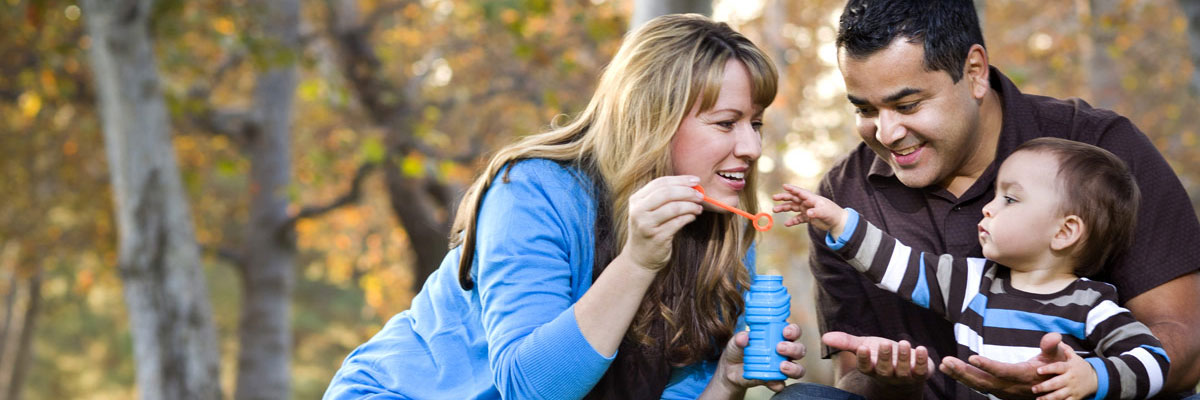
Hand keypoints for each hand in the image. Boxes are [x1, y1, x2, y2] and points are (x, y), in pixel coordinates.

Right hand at [621, 175, 703, 271]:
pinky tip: (693, 217)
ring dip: (690, 206)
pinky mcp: (657, 237)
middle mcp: (638, 211)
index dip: (680, 180)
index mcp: (636, 200)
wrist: (639, 258)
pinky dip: (689, 217)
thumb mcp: (648, 211)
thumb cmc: (649, 230)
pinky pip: (678, 222)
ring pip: (674, 208)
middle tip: (700, 195)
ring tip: (698, 208)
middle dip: (687, 192)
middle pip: (667, 193)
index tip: (696, 180)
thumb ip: (663, 198)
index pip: (660, 183)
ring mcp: (646, 225)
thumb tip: (691, 186)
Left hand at [710, 324, 806, 395]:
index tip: (785, 332)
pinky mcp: (775, 381)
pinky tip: (772, 382)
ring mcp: (782, 367)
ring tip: (782, 366)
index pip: (794, 332)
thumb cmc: (738, 349)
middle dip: (793, 349)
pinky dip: (778, 384)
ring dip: (793, 368)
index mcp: (778, 337)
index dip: (794, 331)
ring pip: (798, 369)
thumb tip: (744, 337)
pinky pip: (782, 384)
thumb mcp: (736, 341)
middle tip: (779, 348)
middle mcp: (785, 352)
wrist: (730, 369)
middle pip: (799, 350)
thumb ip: (740, 338)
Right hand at [771, 184, 846, 234]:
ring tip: (775, 210)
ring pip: (793, 207)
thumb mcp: (824, 212)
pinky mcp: (808, 217)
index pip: (800, 192)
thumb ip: (816, 212)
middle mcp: (807, 203)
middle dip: (783, 197)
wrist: (838, 222)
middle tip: (774, 197)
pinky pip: (797, 218)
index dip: (792, 189)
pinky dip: (792, 221)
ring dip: (784, 208)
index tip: (784, 186)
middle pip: (793, 198)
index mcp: (812, 198)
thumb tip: (808, 213)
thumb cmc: (833, 213)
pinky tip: (787, 224)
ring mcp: (807, 209)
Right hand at [823, 331, 932, 385]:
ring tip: (904, 343)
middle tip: (885, 344)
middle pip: (884, 370)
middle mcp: (887, 375)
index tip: (863, 347)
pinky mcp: (920, 374)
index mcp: (872, 369)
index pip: (865, 367)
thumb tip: (824, 337)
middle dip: (885, 358)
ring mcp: (904, 377)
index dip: (864, 359)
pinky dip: (922, 361)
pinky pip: (921, 371)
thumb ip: (846, 342)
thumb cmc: (880, 355)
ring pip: (903, 371)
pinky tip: (921, 348)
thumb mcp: (864, 346)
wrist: (903, 367)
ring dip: (904, 358)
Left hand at [939, 332, 1073, 399]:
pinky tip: (948, 369)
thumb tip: (1054, 336)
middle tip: (947, 361)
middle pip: (984, 381)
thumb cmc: (1055, 368)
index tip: (972, 357)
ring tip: (944, 364)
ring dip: (959, 375)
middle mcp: (1011, 386)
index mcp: (1023, 376)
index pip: (1003, 371)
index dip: (988, 365)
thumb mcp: (1056, 357)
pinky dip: (962, 378)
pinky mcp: (997, 391)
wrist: (1055, 389)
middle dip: (964, 372)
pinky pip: (977, 386)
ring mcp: (1003, 391)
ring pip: (978, 385)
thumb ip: (1052, 346)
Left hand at [1031, 350, 1096, 399]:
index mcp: (1069, 367)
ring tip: (1038, 399)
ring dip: (1048, 398)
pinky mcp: (1075, 398)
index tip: (1038, 370)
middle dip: (1044, 386)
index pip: (1057, 367)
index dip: (1048, 368)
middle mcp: (1070, 379)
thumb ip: (1064, 349)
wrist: (1096, 379)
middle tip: (1033, 388)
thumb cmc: (1079, 367)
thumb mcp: (1073, 357)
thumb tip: (1057, 338)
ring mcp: (1073, 389)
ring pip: (1060, 395)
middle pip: (1056, 383)